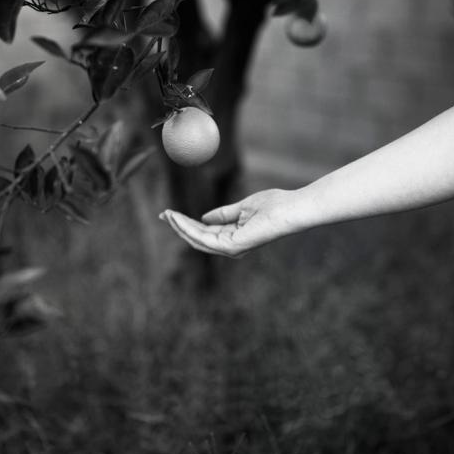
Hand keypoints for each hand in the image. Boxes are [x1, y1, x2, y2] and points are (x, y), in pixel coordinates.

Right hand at [159, 189, 295, 256]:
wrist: (290, 209)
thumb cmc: (274, 206)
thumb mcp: (243, 207)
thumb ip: (224, 214)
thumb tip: (204, 217)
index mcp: (235, 237)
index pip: (206, 233)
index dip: (188, 223)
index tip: (172, 213)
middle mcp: (231, 246)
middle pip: (198, 238)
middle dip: (179, 227)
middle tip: (163, 214)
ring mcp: (232, 248)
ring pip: (198, 240)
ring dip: (181, 227)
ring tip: (167, 214)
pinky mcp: (232, 246)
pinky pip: (204, 238)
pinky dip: (189, 228)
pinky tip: (179, 218)